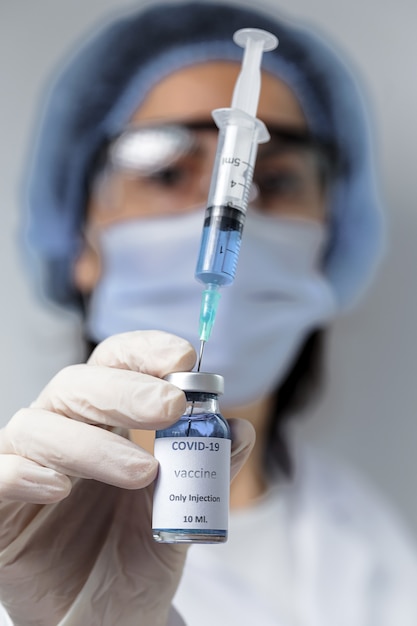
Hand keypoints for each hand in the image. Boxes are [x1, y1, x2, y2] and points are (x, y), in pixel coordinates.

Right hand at [0, 331, 254, 625]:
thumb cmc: (137, 559)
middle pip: (77, 385)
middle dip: (125, 390)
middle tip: (171, 407)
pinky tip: (59, 487)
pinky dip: (25, 473)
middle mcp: (62, 433)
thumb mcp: (182, 515)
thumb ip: (207, 471)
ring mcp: (28, 467)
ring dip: (93, 443)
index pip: (113, 364)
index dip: (142, 352)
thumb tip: (239, 429)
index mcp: (103, 422)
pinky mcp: (1, 508)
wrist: (107, 622)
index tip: (181, 358)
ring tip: (143, 472)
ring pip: (39, 426)